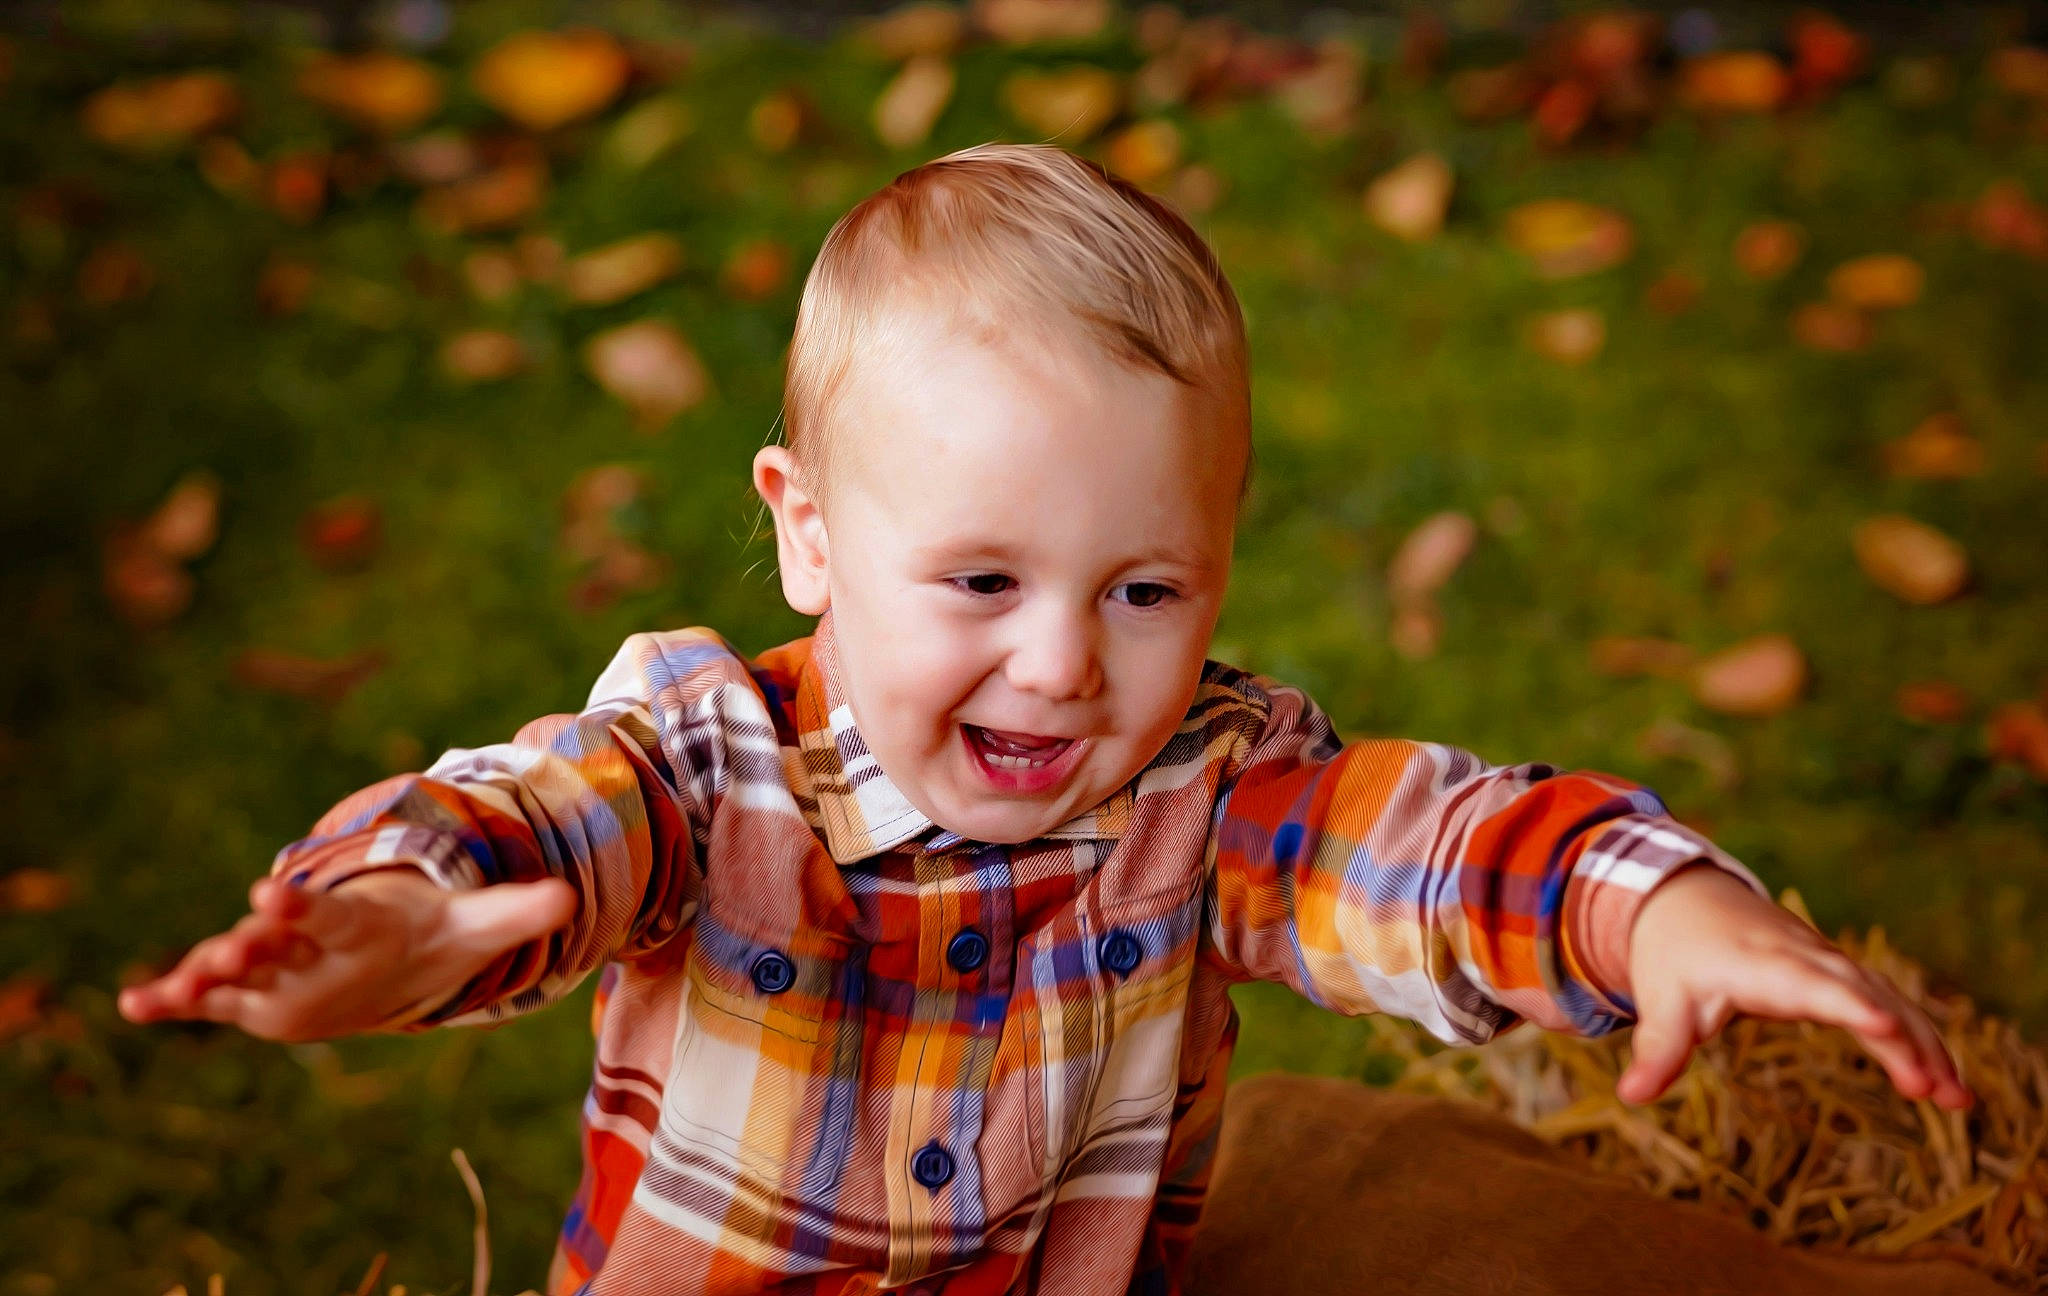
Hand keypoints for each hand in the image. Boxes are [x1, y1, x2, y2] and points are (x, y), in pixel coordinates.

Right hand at [117, 870, 575, 1040]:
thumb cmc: (433, 933)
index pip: (328, 910)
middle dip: (252, 938)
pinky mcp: (257, 995)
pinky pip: (211, 999)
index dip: (302, 904)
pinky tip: (131, 1007)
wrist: (398, 946)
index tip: (272, 888)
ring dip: (208, 973)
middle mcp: (310, 941)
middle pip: (276, 939)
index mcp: (358, 921)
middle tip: (226, 938)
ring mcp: (280, 967)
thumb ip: (518, 912)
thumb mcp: (477, 927)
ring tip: (175, 985)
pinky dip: (173, 1000)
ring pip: (239, 968)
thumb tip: (571, 899)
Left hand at [1616, 865, 1970, 1109]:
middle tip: (1936, 1091)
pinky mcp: (1839, 972)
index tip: (1883, 1027)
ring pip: (1888, 998)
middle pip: (1865, 994)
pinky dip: (1918, 1035)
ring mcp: (1828, 962)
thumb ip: (1658, 1048)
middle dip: (1904, 1038)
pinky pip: (1888, 1001)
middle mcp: (1807, 958)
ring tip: (1957, 1099)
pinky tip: (1943, 1079)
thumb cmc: (1674, 954)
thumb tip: (1631, 1095)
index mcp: (1764, 963)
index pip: (1813, 984)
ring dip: (1925, 1043)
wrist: (1683, 898)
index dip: (1848, 1004)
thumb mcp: (1662, 1000)